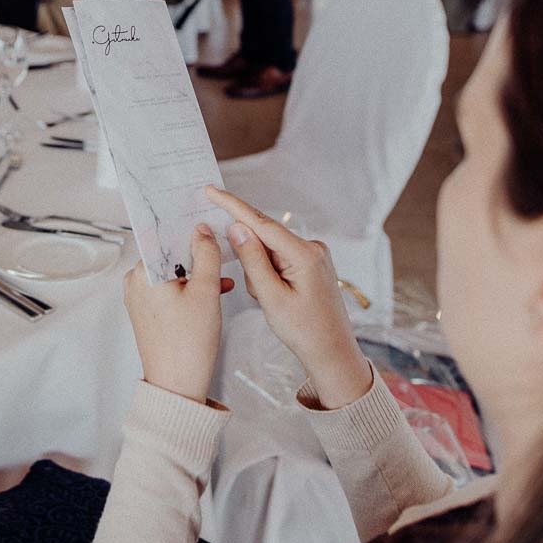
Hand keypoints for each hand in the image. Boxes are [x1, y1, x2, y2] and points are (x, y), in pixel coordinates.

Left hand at [122, 224, 234, 402]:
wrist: (177, 385)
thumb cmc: (188, 345)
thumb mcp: (206, 291)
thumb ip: (206, 254)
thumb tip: (202, 231)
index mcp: (143, 272)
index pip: (165, 236)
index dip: (189, 231)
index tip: (207, 228)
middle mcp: (136, 282)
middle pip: (169, 255)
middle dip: (196, 257)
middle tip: (220, 257)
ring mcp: (139, 299)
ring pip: (172, 274)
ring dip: (197, 274)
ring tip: (221, 281)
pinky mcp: (147, 313)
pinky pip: (169, 290)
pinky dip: (189, 289)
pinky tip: (212, 294)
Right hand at [205, 187, 372, 408]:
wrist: (332, 352)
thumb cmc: (304, 331)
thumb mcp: (271, 297)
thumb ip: (252, 260)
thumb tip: (237, 227)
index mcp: (304, 254)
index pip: (261, 223)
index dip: (233, 206)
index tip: (211, 190)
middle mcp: (312, 247)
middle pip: (264, 240)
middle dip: (252, 263)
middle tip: (262, 294)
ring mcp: (313, 254)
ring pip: (269, 252)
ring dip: (261, 274)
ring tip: (274, 302)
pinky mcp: (311, 262)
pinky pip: (278, 259)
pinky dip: (270, 276)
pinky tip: (279, 297)